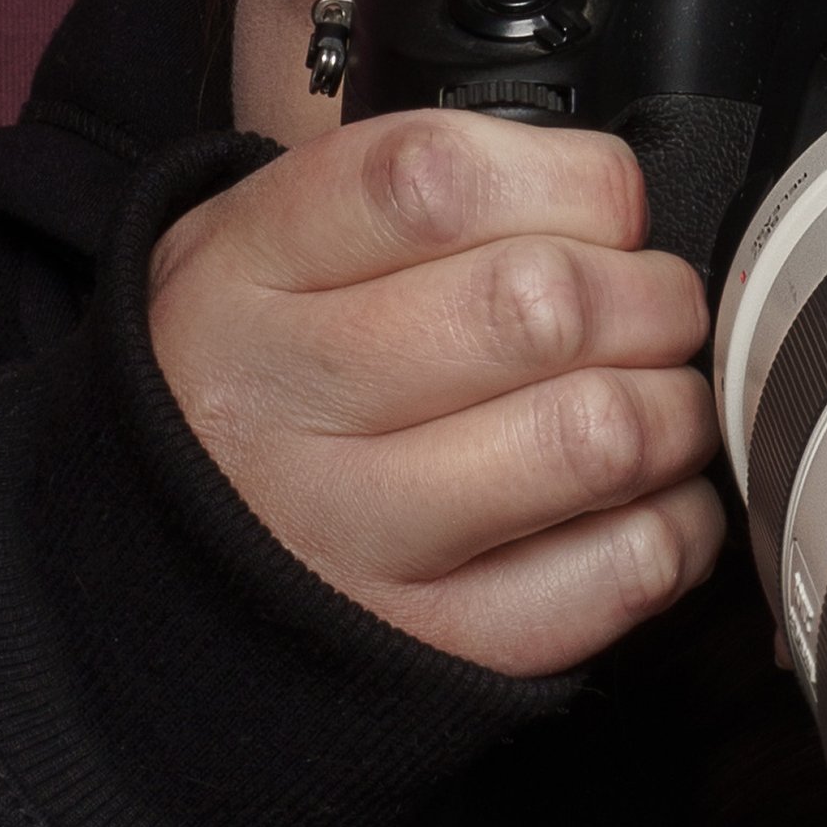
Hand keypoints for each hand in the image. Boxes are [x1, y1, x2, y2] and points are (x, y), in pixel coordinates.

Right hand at [148, 112, 723, 672]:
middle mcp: (285, 403)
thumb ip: (420, 194)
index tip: (600, 207)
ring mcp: (358, 537)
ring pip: (597, 435)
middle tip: (654, 307)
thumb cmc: (256, 381)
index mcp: (244, 271)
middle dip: (650, 293)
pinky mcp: (439, 644)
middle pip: (539, 306)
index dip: (571, 182)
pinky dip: (677, 522)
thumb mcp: (266, 244)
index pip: (435, 182)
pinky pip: (625, 568)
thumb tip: (613, 199)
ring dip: (673, 405)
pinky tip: (641, 499)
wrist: (149, 575)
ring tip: (655, 399)